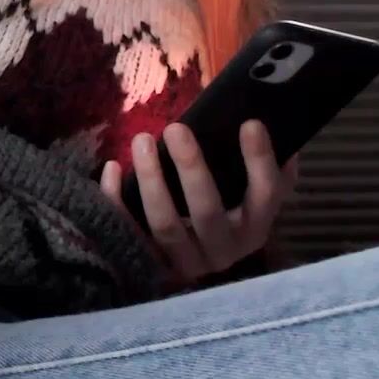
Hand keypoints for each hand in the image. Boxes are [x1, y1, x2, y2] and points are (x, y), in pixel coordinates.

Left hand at [100, 120, 298, 288]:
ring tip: (142, 140)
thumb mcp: (247, 189)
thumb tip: (264, 115)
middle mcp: (224, 250)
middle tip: (175, 128)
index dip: (260, 161)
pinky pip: (129, 231)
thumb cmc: (224, 207)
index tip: (250, 123)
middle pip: (207, 211)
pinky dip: (118, 201)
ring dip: (151, 180)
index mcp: (255, 227)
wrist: (193, 254)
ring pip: (165, 224)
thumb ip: (258, 163)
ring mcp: (186, 262)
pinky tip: (112, 167)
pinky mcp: (151, 263)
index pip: (266, 195)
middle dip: (191, 167)